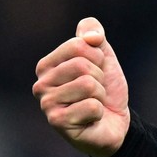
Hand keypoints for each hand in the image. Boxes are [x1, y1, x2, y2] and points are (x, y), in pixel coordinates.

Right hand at [33, 17, 129, 156]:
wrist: (115, 121)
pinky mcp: (57, 122)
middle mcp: (41, 85)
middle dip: (99, 78)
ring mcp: (46, 104)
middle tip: (95, 92)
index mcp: (46, 65)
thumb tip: (90, 36)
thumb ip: (94, 34)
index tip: (96, 72)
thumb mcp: (103, 56)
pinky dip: (99, 111)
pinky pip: (92, 106)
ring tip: (93, 104)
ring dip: (100, 95)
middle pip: (82, 65)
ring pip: (88, 85)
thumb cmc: (104, 88)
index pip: (78, 45)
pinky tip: (91, 118)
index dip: (97, 58)